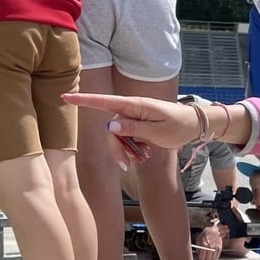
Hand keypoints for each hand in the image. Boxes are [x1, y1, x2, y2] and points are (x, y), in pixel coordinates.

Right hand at [62, 92, 212, 149]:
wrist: (195, 126)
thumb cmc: (179, 125)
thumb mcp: (157, 131)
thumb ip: (133, 129)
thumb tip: (110, 126)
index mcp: (135, 106)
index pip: (104, 102)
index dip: (84, 100)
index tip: (65, 96)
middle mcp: (131, 110)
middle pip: (111, 130)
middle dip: (117, 148)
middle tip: (128, 164)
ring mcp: (134, 118)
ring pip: (118, 137)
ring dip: (127, 151)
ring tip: (144, 158)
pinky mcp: (138, 126)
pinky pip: (127, 139)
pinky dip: (133, 149)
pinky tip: (145, 154)